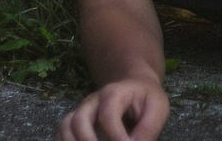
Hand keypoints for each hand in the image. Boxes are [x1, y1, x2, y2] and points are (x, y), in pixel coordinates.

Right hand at [55, 77, 169, 140]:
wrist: (136, 86)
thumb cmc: (147, 98)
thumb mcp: (158, 108)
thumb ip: (148, 129)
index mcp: (114, 93)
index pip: (108, 116)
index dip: (116, 136)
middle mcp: (93, 101)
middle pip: (79, 119)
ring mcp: (82, 111)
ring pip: (66, 126)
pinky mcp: (77, 122)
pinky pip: (63, 132)